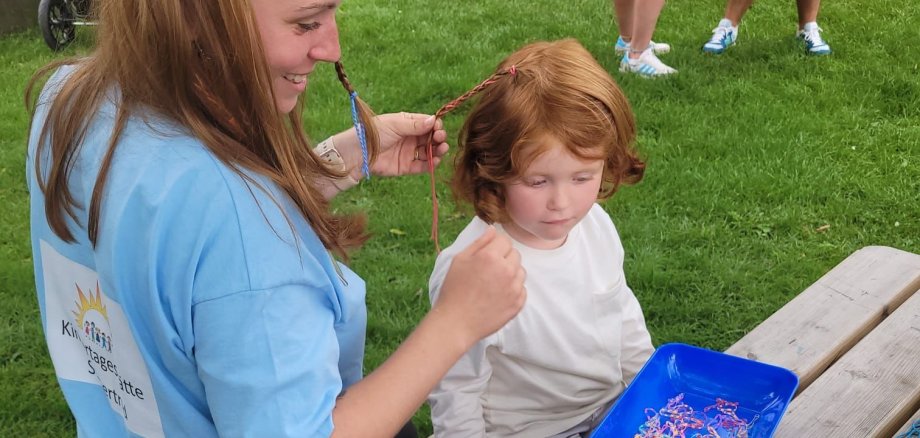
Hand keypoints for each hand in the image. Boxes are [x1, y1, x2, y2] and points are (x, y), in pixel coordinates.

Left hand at [332, 112, 449, 179]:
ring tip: (442, 149)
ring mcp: (409, 152)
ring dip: (438, 150)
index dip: (435, 126)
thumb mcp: (395, 124)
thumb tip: (434, 120)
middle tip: (440, 138)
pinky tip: (436, 160)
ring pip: (429, 152)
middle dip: (438, 138)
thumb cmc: (374, 134)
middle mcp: (410, 137)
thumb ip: (415, 124)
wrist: (358, 153)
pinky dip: (431, 164)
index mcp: (407, 123)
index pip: (427, 123)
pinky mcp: (406, 167)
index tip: (438, 128)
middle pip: (431, 138)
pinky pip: (422, 166)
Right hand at [434, 227, 526, 345]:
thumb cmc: (454, 290)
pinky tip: (498, 295)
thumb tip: (493, 230)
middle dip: (504, 258)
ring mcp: (514, 288)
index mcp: (491, 256)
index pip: (505, 240)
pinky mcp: (518, 304)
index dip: (496, 246)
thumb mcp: (460, 260)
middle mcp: (507, 270)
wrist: (457, 322)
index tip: (487, 255)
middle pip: (515, 254)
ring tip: (493, 283)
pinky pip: (522, 289)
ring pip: (521, 271)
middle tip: (489, 270)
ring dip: (511, 273)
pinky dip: (513, 290)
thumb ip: (479, 242)